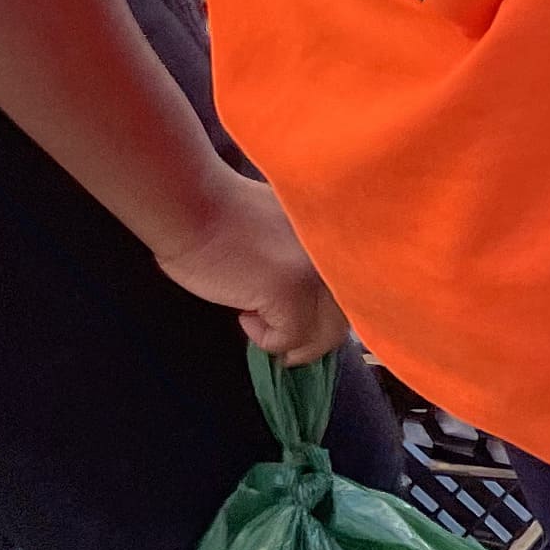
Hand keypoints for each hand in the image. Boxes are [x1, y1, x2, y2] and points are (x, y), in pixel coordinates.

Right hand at [163, 163, 346, 363]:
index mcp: (341, 238)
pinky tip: (243, 315)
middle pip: (345, 318)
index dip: (331, 316)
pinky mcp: (289, 293)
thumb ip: (309, 261)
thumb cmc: (226, 215)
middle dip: (314, 339)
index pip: (356, 292)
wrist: (193, 206)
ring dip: (292, 342)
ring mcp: (316, 274)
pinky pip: (289, 338)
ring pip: (325, 335)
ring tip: (260, 324)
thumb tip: (313, 305)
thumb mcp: (286, 234)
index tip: (307, 328)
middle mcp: (337, 255)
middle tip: (284, 342)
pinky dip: (265, 339)